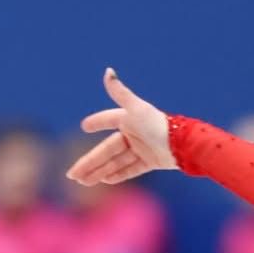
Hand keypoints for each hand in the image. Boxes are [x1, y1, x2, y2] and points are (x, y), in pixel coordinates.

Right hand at [65, 68, 175, 184]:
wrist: (182, 146)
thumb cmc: (157, 124)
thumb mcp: (136, 108)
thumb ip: (120, 92)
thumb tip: (108, 71)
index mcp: (129, 119)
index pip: (109, 120)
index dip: (97, 122)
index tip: (84, 126)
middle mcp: (135, 133)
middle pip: (107, 150)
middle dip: (89, 162)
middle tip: (71, 174)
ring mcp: (142, 149)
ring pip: (116, 162)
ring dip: (99, 171)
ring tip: (83, 181)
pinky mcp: (151, 162)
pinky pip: (130, 169)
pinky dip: (118, 174)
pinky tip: (105, 181)